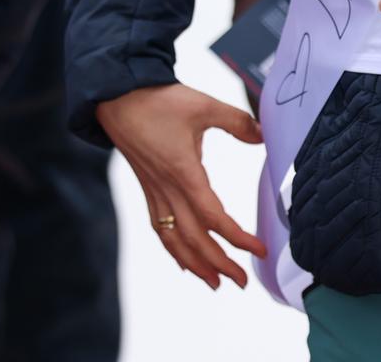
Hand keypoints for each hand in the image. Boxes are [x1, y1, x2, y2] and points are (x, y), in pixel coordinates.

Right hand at [96, 84, 266, 289]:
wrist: (119, 98)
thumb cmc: (160, 101)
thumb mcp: (204, 106)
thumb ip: (236, 121)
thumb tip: (262, 134)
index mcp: (183, 173)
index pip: (213, 217)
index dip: (236, 238)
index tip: (258, 249)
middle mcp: (167, 189)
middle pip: (194, 238)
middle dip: (218, 263)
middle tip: (242, 281)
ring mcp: (154, 192)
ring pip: (174, 240)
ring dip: (195, 264)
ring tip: (214, 282)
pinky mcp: (148, 189)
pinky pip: (160, 228)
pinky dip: (173, 249)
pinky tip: (183, 259)